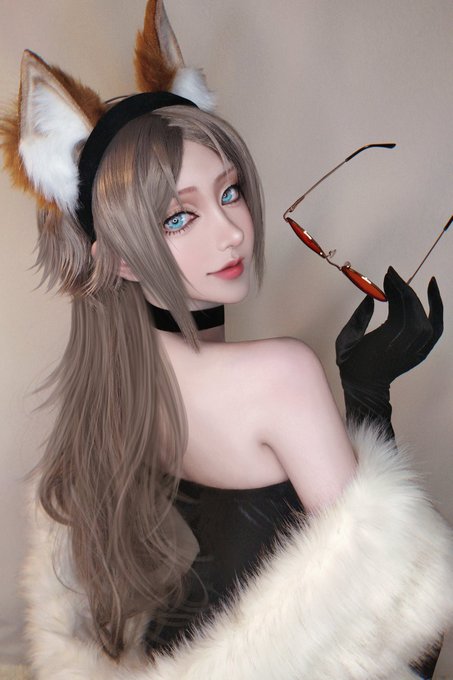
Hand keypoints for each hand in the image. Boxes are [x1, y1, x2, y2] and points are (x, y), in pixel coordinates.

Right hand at [336, 266, 442, 386]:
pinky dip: (438, 310)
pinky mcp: (422, 351)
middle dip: (404, 289)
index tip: (387, 275)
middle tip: (392, 275)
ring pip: (427, 318)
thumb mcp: (346, 341)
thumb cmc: (352, 364)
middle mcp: (406, 346)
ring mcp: (417, 350)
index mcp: (386, 343)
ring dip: (420, 298)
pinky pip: (437, 328)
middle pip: (413, 311)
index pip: (398, 308)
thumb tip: (371, 296)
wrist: (365, 388)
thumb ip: (358, 318)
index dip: (395, 289)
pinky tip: (434, 294)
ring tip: (413, 282)